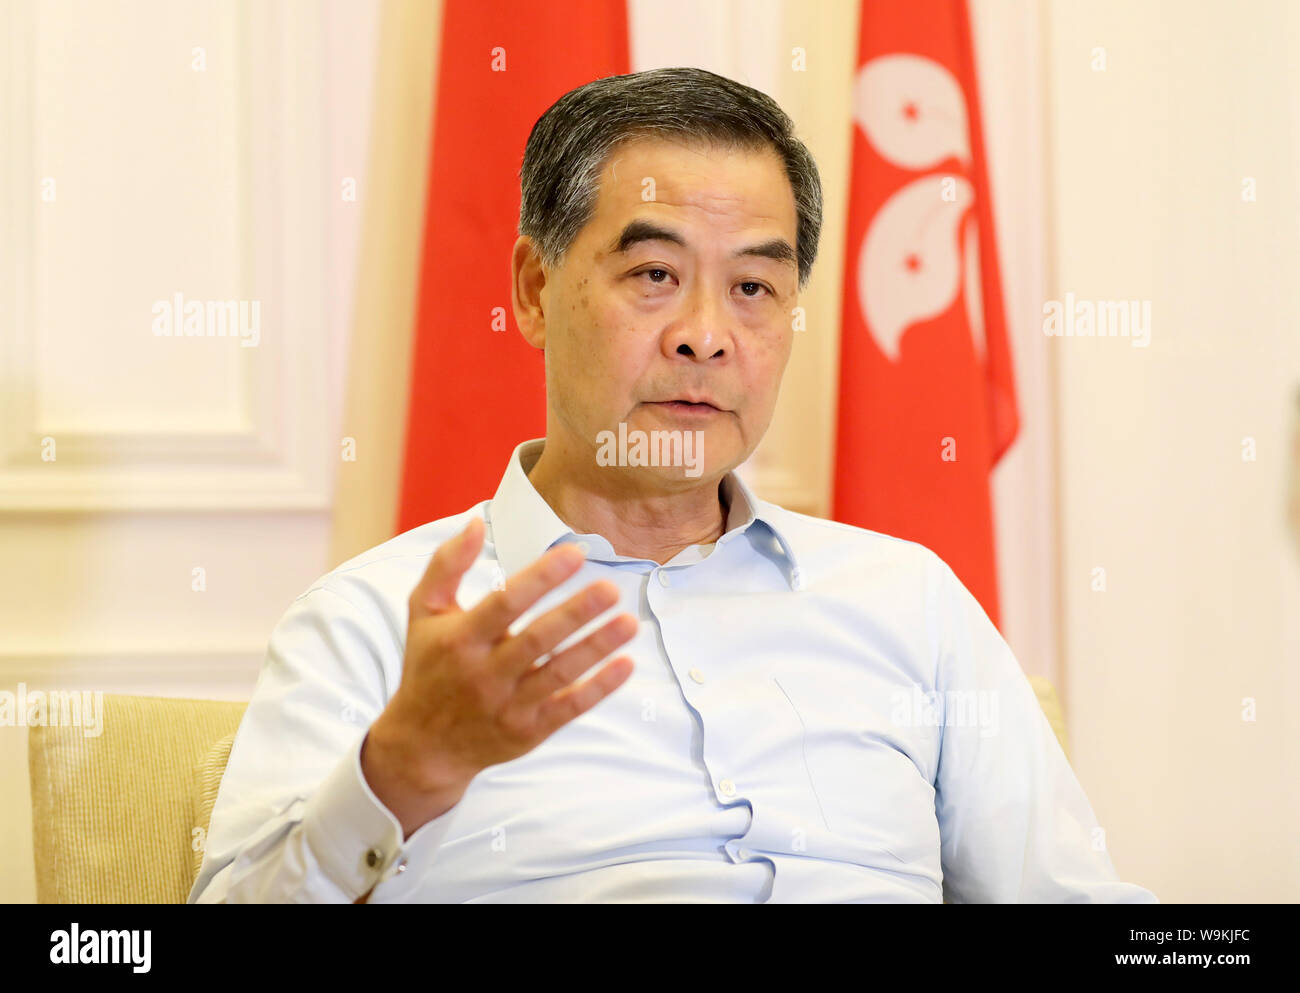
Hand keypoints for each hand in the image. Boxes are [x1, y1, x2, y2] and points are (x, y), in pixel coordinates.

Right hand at [362, 516, 637, 834]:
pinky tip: (625, 664)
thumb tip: (477, 522)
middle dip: (577, 612)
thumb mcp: (424, 612)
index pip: (505, 603)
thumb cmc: (428, 666)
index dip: (541, 577)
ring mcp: (508, 706)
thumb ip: (447, 565)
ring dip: (597, 648)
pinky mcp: (528, 732)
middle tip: (611, 587)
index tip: (575, 553)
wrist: (423, 746)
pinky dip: (599, 688)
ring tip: (629, 622)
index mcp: (461, 639)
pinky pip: (568, 709)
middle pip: (537, 640)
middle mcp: (484, 674)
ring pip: (559, 674)